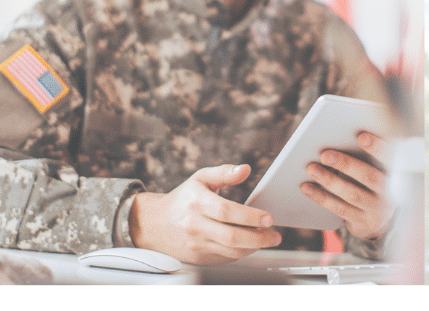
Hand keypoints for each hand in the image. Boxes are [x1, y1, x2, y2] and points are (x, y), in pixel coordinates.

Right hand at [130, 164, 281, 263]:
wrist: (152, 223)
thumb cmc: (182, 199)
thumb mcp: (200, 180)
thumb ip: (224, 173)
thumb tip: (245, 169)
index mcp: (196, 203)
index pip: (227, 211)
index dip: (250, 217)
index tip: (269, 218)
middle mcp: (194, 225)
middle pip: (231, 236)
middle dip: (259, 238)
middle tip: (275, 236)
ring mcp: (194, 244)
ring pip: (230, 251)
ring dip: (254, 247)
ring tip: (267, 240)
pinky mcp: (197, 257)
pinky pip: (225, 258)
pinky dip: (241, 253)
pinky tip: (250, 245)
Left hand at [301, 131, 390, 238]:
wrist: (378, 216)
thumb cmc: (374, 180)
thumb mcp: (380, 167)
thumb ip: (371, 154)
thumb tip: (345, 136)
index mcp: (399, 174)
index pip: (392, 159)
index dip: (378, 148)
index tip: (361, 137)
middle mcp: (393, 193)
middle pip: (370, 177)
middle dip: (346, 165)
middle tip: (325, 155)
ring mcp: (379, 210)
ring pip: (352, 194)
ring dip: (330, 181)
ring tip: (311, 169)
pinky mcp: (363, 222)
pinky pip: (340, 209)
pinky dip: (322, 197)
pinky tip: (307, 187)